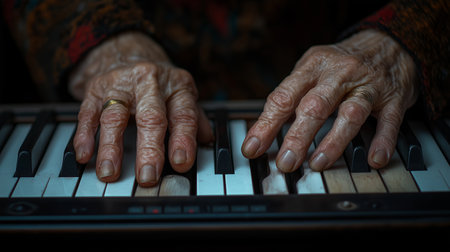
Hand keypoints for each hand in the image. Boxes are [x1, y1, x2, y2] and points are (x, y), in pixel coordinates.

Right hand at [70, 32, 212, 186]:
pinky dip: (85, 135)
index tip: (180, 162)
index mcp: (177, 87)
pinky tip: (85, 154)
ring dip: (112, 146)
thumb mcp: (182, 95)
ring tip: (110, 171)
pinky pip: (88, 113)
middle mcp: (150, 83)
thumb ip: (195, 119)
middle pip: (151, 116)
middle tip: (147, 175)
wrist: (126, 53)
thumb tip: (208, 142)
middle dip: (149, 148)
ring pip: (116, 116)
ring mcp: (121, 85)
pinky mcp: (95, 89)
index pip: (183, 115)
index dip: (183, 139)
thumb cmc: (159, 85)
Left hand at [242, 29, 417, 171]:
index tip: (252, 148)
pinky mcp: (393, 97)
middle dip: (297, 137)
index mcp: (313, 67)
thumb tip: (263, 129)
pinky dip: (382, 140)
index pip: (284, 96)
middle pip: (315, 106)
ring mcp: (367, 85)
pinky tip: (374, 159)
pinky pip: (389, 120)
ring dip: (334, 141)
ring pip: (350, 113)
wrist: (388, 43)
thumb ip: (291, 95)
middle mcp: (338, 74)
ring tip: (318, 164)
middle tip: (285, 162)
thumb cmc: (341, 63)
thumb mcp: (311, 68)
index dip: (266, 124)